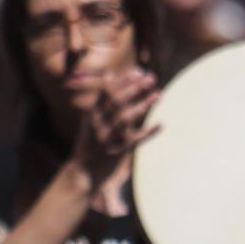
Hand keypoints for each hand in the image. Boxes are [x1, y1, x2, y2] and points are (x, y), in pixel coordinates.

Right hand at [71, 68, 160, 186]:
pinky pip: (136, 140)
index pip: (106, 93)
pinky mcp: (118, 151)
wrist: (82, 172)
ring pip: (126, 117)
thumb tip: (109, 77)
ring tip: (159, 94)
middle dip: (134, 87)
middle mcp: (98, 125)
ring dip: (144, 104)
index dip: (122, 81)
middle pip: (117, 101)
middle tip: (151, 77)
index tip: (137, 71)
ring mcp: (107, 138)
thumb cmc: (90, 143)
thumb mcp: (90, 122)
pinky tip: (161, 125)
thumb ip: (100, 104)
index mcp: (91, 116)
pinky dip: (149, 132)